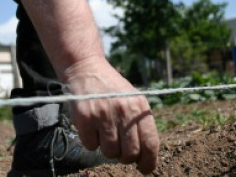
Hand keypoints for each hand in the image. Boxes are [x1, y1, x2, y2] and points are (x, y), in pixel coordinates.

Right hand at [62, 56, 158, 173]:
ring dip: (107, 148)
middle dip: (125, 157)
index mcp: (140, 106)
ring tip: (104, 131)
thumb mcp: (133, 99)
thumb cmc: (112, 89)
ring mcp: (104, 114)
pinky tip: (91, 126)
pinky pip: (91, 146)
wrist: (86, 69)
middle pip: (130, 153)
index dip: (149, 162)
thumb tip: (146, 155)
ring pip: (110, 152)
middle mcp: (124, 110)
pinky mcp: (85, 118)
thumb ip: (140, 123)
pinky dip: (91, 141)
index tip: (145, 168)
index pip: (150, 143)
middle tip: (120, 149)